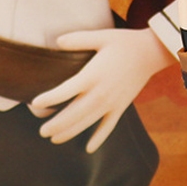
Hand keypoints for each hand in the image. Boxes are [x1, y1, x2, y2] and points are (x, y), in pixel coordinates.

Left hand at [30, 27, 172, 152]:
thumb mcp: (101, 36)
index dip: (49, 99)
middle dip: (56, 124)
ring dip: (70, 132)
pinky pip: (108, 126)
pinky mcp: (121, 107)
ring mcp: (112, 102)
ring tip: (54, 139)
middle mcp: (100, 92)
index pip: (66, 91)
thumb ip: (78, 39)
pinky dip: (99, 138)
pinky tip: (88, 149)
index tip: (35, 103)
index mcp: (92, 75)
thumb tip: (57, 40)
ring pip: (87, 123)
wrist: (151, 52)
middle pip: (74, 113)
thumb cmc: (124, 42)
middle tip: (42, 131)